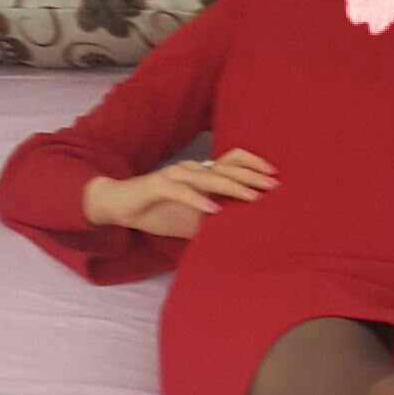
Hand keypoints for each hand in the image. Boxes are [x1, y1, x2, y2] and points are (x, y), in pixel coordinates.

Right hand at [87, 149, 279, 239]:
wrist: (119, 206)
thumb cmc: (157, 211)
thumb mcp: (192, 220)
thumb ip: (215, 222)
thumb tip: (241, 233)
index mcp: (201, 174)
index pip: (232, 161)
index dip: (253, 164)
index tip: (274, 176)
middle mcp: (192, 169)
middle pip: (227, 167)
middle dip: (252, 177)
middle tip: (274, 186)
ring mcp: (175, 175)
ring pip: (208, 177)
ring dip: (232, 187)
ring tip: (252, 197)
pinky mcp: (158, 185)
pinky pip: (181, 191)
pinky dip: (198, 200)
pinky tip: (213, 209)